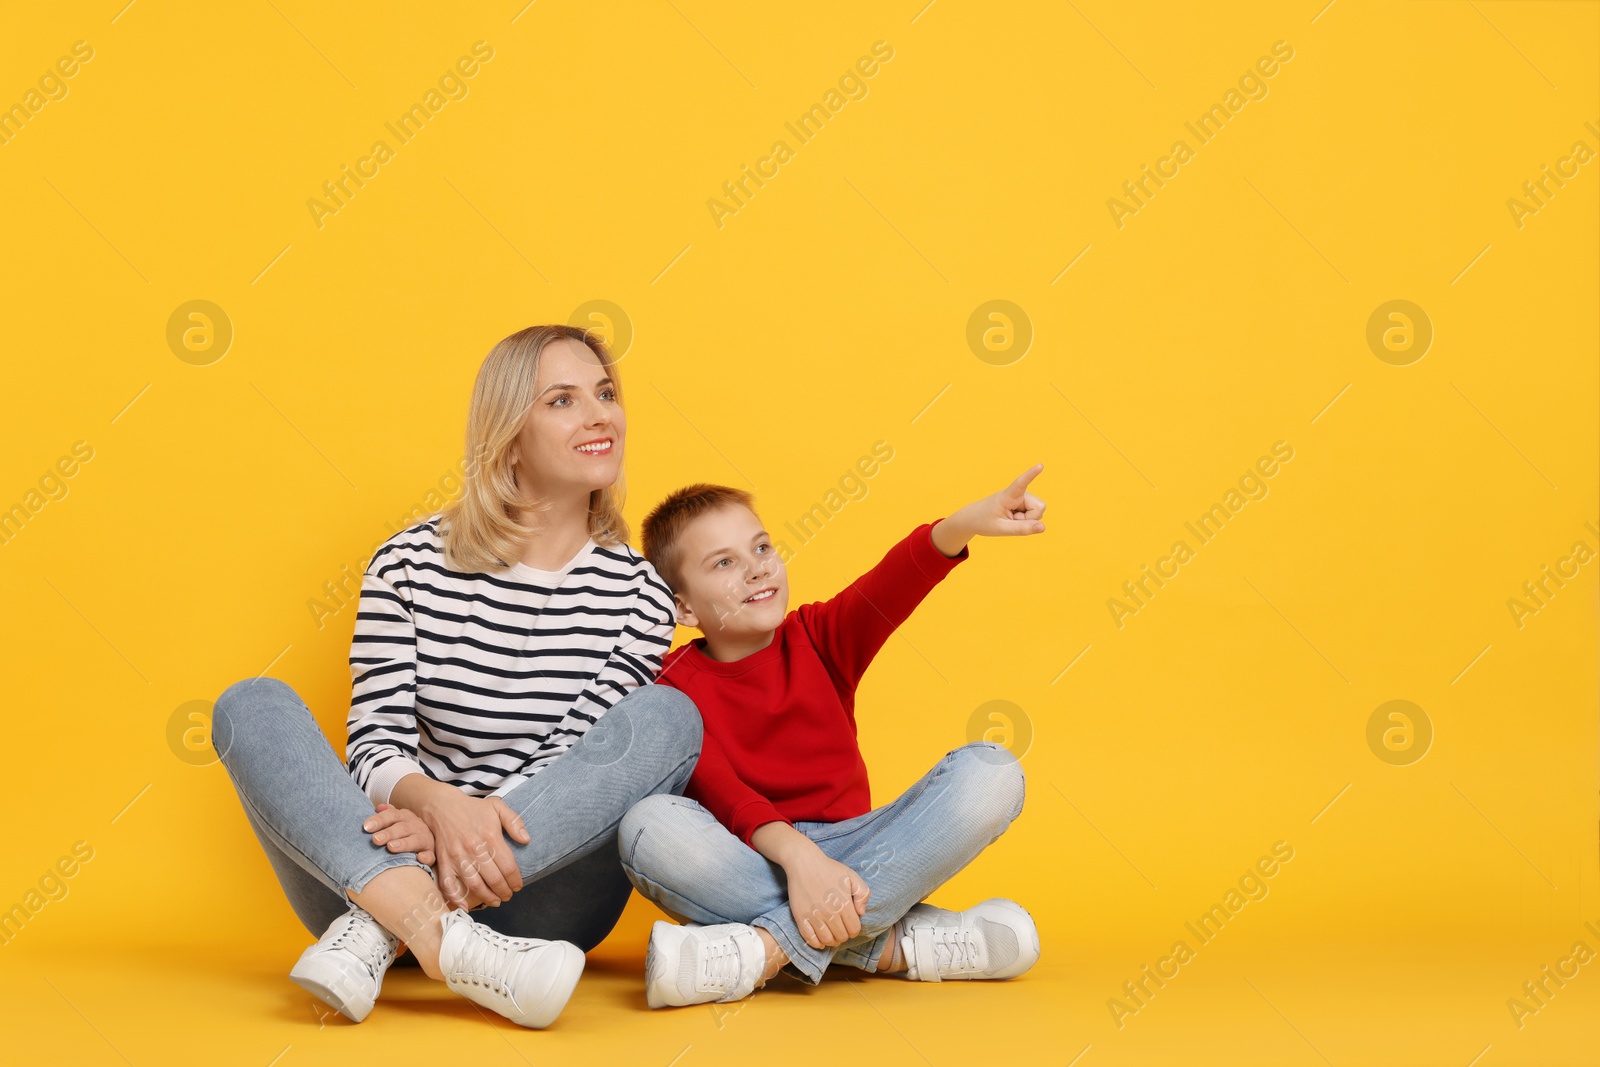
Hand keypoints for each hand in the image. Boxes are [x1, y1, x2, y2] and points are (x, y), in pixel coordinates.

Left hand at [363, 802, 435, 866]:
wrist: (426, 841)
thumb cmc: (404, 832)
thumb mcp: (397, 820)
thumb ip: (386, 815)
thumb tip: (378, 807)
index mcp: (405, 817)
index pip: (392, 815)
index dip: (379, 820)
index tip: (366, 827)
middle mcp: (416, 826)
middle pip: (402, 828)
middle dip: (388, 833)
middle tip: (375, 839)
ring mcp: (425, 839)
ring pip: (415, 840)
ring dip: (403, 843)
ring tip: (391, 847)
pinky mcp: (431, 853)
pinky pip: (430, 855)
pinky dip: (426, 857)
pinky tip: (419, 858)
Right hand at [400, 781, 530, 910]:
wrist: (442, 806)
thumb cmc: (472, 808)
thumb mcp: (497, 807)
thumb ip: (515, 822)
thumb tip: (526, 840)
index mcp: (490, 837)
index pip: (508, 866)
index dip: (515, 880)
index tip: (518, 886)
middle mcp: (474, 849)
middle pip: (494, 879)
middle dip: (504, 891)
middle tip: (508, 895)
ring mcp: (458, 857)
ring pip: (475, 885)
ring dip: (487, 897)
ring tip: (495, 901)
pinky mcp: (444, 862)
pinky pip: (448, 884)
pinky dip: (456, 898)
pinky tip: (465, 907)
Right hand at [782, 849, 870, 949]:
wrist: (804, 862)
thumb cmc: (829, 869)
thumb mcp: (852, 876)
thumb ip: (863, 894)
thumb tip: (861, 912)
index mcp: (844, 904)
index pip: (854, 930)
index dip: (854, 930)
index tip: (850, 925)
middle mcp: (829, 912)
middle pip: (841, 937)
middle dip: (844, 935)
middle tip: (841, 929)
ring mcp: (814, 916)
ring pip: (827, 940)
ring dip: (832, 941)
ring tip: (832, 935)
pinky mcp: (800, 917)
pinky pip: (810, 939)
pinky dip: (817, 944)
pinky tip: (820, 940)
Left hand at [931, 463, 1046, 554]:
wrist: (973, 519)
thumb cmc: (984, 522)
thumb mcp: (1001, 529)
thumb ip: (1022, 529)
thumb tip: (1043, 527)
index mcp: (1008, 496)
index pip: (1021, 483)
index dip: (1031, 475)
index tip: (1040, 466)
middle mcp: (1018, 494)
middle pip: (1039, 506)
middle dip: (1031, 518)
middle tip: (1012, 521)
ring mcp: (1022, 498)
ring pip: (1038, 511)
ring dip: (1027, 520)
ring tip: (1010, 519)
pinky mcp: (1023, 503)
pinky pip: (1035, 514)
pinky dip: (1026, 520)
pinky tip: (1014, 519)